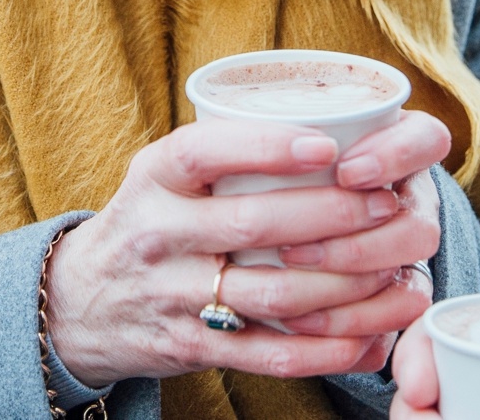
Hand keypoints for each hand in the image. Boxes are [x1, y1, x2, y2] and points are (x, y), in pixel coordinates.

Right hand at [45, 112, 450, 389]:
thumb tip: (331, 125)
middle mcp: (159, 233)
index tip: (327, 146)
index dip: (266, 148)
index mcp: (155, 177)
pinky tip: (367, 339)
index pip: (204, 152)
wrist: (80, 302)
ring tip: (399, 274)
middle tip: (389, 205)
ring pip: (272, 296)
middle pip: (254, 226)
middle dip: (334, 216)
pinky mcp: (190, 347)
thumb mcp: (161, 173)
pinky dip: (324, 351)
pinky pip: (267, 354)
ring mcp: (174, 295)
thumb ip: (222, 151)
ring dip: (346, 288)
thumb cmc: (149, 220)